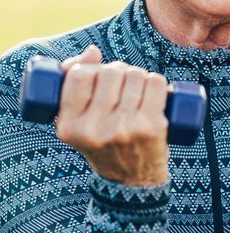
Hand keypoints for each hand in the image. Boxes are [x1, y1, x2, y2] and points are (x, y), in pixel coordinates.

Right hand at [56, 46, 169, 185]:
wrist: (132, 181)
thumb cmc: (103, 142)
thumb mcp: (78, 122)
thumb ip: (74, 85)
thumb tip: (93, 51)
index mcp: (69, 127)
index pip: (79, 76)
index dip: (92, 68)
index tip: (99, 78)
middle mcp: (94, 129)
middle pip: (110, 72)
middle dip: (119, 70)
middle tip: (123, 85)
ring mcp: (124, 128)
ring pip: (135, 74)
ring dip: (139, 75)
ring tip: (137, 90)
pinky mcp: (150, 126)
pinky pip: (155, 83)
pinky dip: (156, 81)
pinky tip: (154, 90)